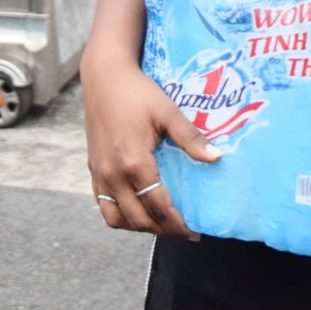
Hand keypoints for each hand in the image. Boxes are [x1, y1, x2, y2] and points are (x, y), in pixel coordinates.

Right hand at [82, 53, 218, 237]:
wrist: (103, 77)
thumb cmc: (137, 92)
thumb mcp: (168, 112)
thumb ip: (191, 138)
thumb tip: (217, 157)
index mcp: (133, 162)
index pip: (158, 205)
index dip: (177, 223)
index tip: (194, 232)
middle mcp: (113, 174)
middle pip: (138, 219)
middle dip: (162, 230)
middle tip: (183, 230)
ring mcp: (100, 174)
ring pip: (116, 218)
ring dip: (139, 227)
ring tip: (160, 223)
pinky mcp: (93, 169)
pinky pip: (103, 205)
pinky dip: (120, 215)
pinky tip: (137, 210)